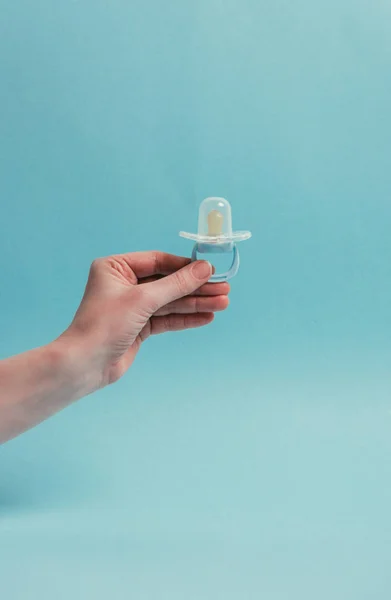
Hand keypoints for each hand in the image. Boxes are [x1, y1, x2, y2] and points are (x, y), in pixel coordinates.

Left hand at [62, 251, 229, 387]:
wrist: (85, 365)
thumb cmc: (105, 325)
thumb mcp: (143, 300)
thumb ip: (176, 284)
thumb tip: (205, 269)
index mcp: (116, 267)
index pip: (158, 261)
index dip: (186, 266)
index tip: (211, 270)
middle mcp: (124, 284)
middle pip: (168, 282)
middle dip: (196, 287)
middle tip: (224, 289)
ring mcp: (132, 306)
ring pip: (170, 301)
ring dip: (196, 303)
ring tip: (223, 304)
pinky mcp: (138, 326)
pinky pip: (167, 318)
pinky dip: (186, 318)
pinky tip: (207, 317)